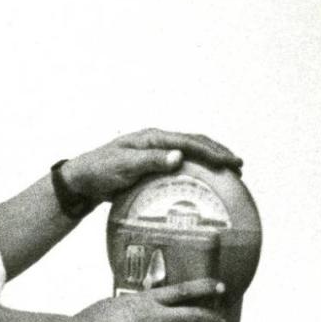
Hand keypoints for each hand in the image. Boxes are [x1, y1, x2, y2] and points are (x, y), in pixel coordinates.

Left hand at [61, 128, 242, 207]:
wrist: (82, 179)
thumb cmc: (100, 170)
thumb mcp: (124, 166)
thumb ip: (150, 161)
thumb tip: (179, 157)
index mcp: (153, 138)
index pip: (190, 142)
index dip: (212, 151)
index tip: (229, 162)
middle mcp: (157, 142)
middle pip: (195, 142)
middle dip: (218, 152)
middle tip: (239, 166)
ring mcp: (156, 152)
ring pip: (190, 153)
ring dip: (210, 160)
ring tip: (229, 172)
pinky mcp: (153, 166)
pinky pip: (180, 165)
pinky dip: (196, 171)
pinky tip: (205, 183)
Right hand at [76, 278, 225, 321]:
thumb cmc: (92, 321)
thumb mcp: (117, 304)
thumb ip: (134, 304)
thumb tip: (141, 302)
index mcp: (147, 300)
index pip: (184, 290)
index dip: (206, 287)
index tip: (221, 287)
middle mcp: (156, 318)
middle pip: (194, 316)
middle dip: (212, 320)